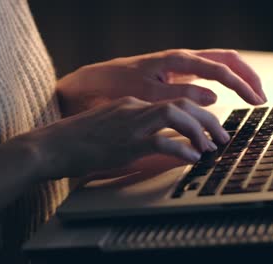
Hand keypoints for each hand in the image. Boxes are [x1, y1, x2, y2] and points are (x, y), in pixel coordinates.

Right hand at [22, 96, 229, 180]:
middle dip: (207, 119)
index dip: (196, 115)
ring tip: (211, 147)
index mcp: (130, 104)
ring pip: (176, 115)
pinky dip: (182, 148)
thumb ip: (133, 133)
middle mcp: (133, 107)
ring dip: (199, 130)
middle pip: (181, 104)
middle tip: (221, 137)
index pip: (171, 102)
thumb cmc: (76, 142)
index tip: (208, 130)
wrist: (51, 145)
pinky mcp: (125, 141)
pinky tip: (191, 158)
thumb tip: (161, 146)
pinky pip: (162, 140)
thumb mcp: (109, 131)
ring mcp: (130, 123)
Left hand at [57, 49, 265, 115]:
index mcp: (177, 60)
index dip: (241, 84)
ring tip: (250, 96)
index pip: (219, 68)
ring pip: (216, 65)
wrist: (94, 83)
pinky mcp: (172, 77)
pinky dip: (220, 84)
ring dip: (236, 78)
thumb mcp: (148, 94)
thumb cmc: (117, 86)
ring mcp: (177, 67)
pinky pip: (203, 76)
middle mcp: (180, 60)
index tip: (256, 101)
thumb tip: (214, 97)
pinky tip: (224, 97)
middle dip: (246, 76)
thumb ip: (181, 95)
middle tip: (261, 97)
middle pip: (224, 59)